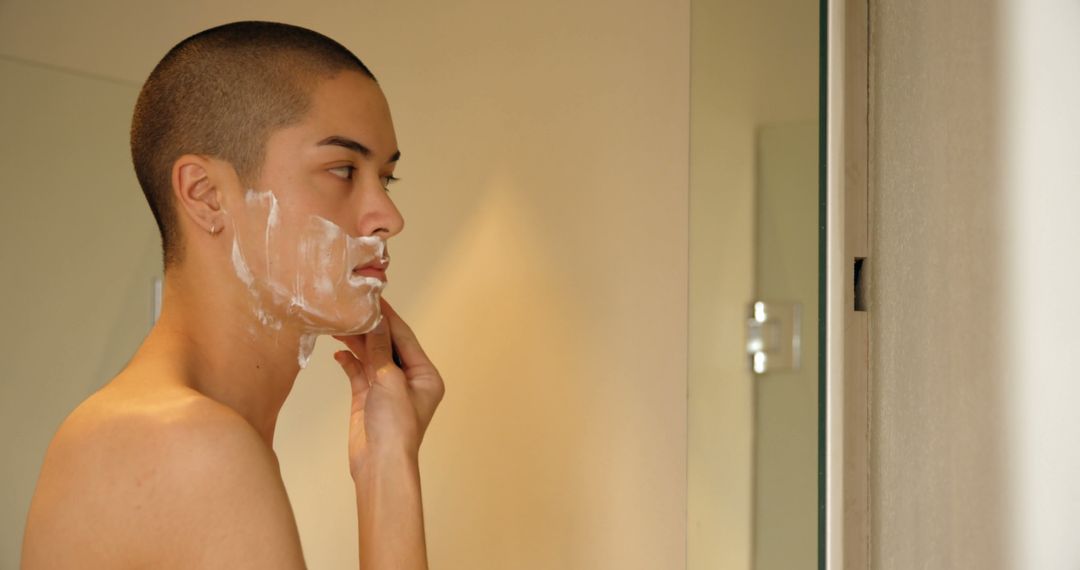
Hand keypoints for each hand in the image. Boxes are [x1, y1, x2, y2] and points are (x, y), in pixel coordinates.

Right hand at [333, 298, 444, 477]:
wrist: (379, 465)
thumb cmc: (395, 426)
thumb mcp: (390, 381)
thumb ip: (380, 350)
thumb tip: (375, 321)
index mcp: (425, 375)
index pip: (404, 338)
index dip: (388, 318)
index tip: (374, 298)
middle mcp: (409, 380)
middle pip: (387, 346)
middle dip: (369, 329)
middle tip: (350, 309)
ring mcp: (388, 390)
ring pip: (371, 358)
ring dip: (357, 344)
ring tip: (339, 327)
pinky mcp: (368, 400)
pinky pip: (359, 374)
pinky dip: (350, 362)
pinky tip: (338, 352)